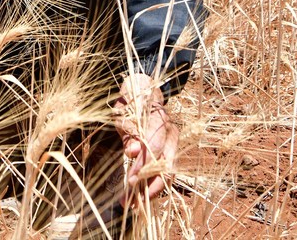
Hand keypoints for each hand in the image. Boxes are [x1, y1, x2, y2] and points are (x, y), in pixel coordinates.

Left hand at [113, 73, 177, 204]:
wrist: (144, 91)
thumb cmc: (131, 102)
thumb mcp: (123, 112)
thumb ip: (128, 132)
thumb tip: (133, 152)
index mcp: (160, 120)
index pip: (155, 147)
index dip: (143, 166)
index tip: (129, 181)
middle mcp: (172, 134)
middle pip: (167, 167)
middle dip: (149, 187)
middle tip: (129, 202)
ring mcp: (173, 144)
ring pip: (167, 173)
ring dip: (150, 191)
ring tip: (132, 205)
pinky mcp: (169, 153)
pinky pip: (164, 173)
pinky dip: (152, 186)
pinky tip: (139, 197)